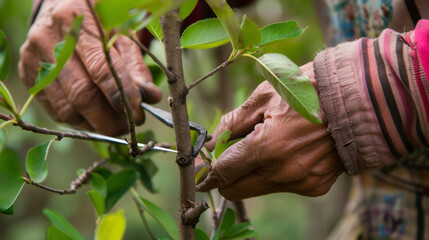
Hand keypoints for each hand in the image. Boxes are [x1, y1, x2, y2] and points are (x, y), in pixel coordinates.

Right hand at [19, 0, 161, 135]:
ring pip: (67, 108)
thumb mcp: (122, 35)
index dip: (122, 97)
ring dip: (96, 124)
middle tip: (130, 125)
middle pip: (82, 94)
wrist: (59, 8)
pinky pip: (55, 111)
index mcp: (77, 20)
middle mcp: (49, 38)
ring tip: (115, 124)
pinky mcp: (28, 75)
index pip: (102, 69)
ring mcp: (34, 58)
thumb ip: (136, 67)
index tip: (139, 114)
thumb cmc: (98, 23)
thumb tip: (151, 97)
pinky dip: (80, 121)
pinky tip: (95, 117)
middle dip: (110, 118)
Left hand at [196, 63, 343, 200]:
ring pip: (258, 188)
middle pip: (236, 190)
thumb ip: (232, 124)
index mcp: (268, 148)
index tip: (203, 170)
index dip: (208, 172)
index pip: (223, 173)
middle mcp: (283, 173)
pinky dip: (276, 172)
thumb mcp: (263, 97)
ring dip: (251, 173)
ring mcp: (301, 182)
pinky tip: (287, 149)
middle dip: (226, 177)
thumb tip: (211, 144)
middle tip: (229, 157)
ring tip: (264, 145)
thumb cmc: (307, 90)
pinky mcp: (315, 186)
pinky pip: (282, 186)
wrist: (359, 99)